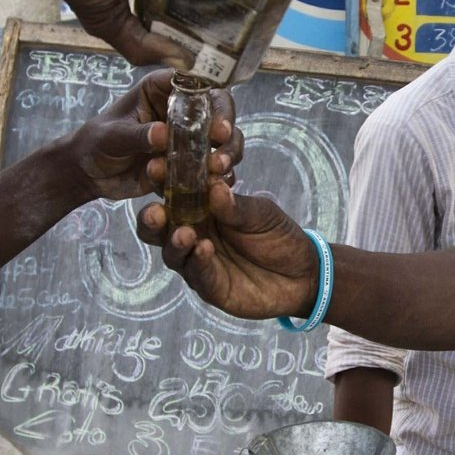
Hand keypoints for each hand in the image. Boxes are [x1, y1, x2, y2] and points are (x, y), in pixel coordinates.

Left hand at [74, 69, 240, 202]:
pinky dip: (217, 178)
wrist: (89, 174)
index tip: (218, 127)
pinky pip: (211, 167)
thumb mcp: (113, 136)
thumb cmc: (97, 142)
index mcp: (162, 89)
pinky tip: (215, 188)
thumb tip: (163, 134)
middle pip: (219, 111)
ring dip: (227, 155)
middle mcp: (182, 109)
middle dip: (227, 131)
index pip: (197, 84)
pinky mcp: (190, 161)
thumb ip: (138, 134)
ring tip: (217, 171)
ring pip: (222, 140)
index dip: (214, 101)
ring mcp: (189, 136)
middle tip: (221, 151)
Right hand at [140, 177, 319, 318]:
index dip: (162, 182)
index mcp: (200, 209)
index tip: (157, 168)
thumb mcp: (261, 214)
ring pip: (172, 252)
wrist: (303, 273)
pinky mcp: (209, 286)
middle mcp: (192, 234)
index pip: (173, 193)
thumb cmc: (277, 236)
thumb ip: (235, 205)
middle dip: (151, 219)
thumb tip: (212, 185)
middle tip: (156, 211)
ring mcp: (197, 262)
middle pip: (158, 227)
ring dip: (174, 242)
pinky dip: (198, 261)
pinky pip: (197, 274)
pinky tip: (204, 249)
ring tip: (185, 233)